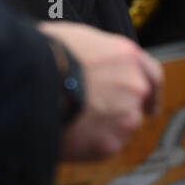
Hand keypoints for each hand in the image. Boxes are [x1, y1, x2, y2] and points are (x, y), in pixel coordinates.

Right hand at [39, 21, 163, 161]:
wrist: (31, 84)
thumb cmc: (46, 55)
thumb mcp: (77, 38)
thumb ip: (97, 55)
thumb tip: (91, 62)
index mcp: (126, 56)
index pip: (152, 75)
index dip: (152, 91)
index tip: (151, 104)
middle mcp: (134, 86)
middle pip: (136, 104)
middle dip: (119, 110)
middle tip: (96, 115)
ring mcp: (125, 117)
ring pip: (120, 128)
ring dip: (103, 127)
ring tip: (73, 121)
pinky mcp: (109, 143)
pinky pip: (103, 146)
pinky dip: (90, 144)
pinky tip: (70, 133)